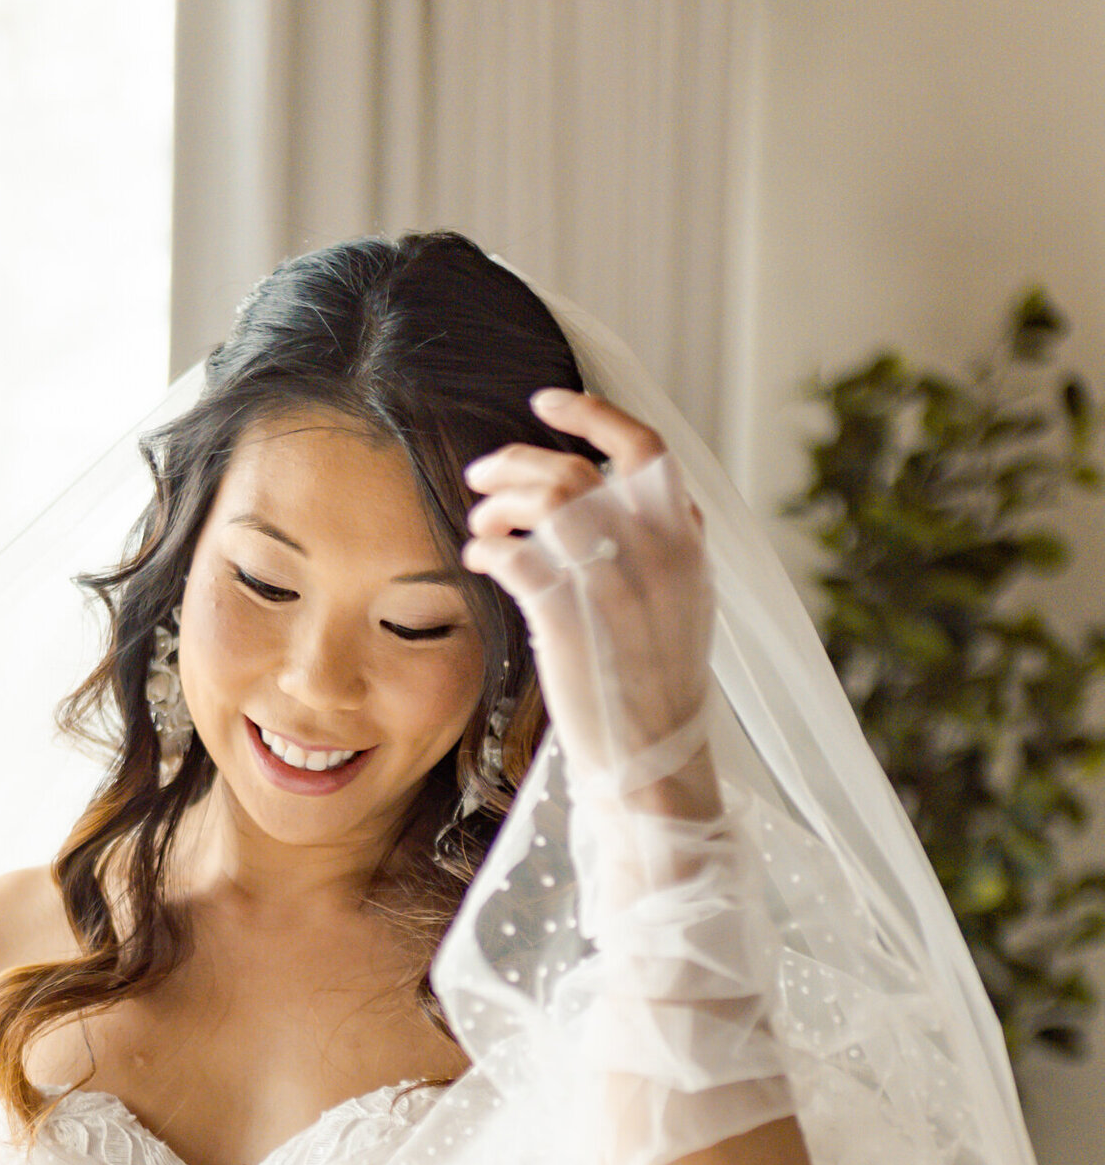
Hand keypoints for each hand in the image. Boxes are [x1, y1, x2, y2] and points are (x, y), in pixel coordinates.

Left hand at [462, 390, 714, 798]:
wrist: (651, 761)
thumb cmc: (656, 689)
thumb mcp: (683, 605)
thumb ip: (663, 545)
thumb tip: (621, 499)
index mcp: (685, 541)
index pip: (644, 449)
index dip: (592, 415)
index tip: (546, 403)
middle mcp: (655, 550)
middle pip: (576, 469)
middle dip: (518, 461)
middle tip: (482, 473)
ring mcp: (613, 581)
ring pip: (546, 500)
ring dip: (501, 502)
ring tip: (480, 521)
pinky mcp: (567, 617)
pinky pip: (514, 555)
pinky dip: (488, 549)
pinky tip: (477, 559)